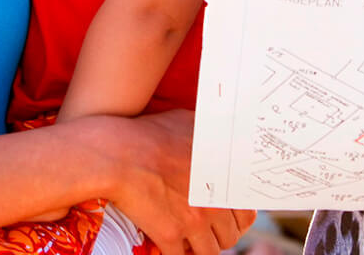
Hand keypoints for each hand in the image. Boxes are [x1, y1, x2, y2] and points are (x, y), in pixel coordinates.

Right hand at [94, 111, 251, 254]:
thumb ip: (209, 134)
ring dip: (199, 248)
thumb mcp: (189, 123)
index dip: (236, 219)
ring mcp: (193, 222)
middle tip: (204, 229)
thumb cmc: (150, 134)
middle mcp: (213, 203)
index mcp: (223, 180)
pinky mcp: (170, 236)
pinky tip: (167, 245)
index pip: (246, 215)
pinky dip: (176, 254)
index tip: (224, 218)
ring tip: (188, 240)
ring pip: (209, 252)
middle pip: (229, 237)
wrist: (117, 155)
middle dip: (218, 235)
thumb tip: (219, 130)